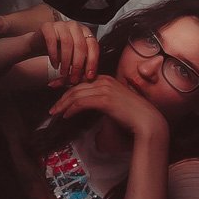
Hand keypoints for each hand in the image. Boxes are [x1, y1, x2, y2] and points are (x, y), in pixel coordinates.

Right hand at [30, 20, 98, 86]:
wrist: (40, 43)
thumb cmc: (59, 50)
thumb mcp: (74, 57)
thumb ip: (82, 64)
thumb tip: (90, 76)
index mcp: (85, 31)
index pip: (93, 45)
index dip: (92, 61)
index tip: (89, 76)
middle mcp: (74, 26)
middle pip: (80, 45)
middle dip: (78, 65)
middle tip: (74, 78)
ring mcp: (61, 24)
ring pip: (67, 43)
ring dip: (66, 61)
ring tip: (63, 72)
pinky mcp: (47, 26)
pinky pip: (52, 41)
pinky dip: (54, 56)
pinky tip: (54, 65)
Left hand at [48, 75, 166, 136]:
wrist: (146, 120)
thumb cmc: (131, 114)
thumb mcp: (114, 101)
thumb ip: (101, 98)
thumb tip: (86, 103)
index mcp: (106, 78)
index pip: (80, 79)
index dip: (64, 83)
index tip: (53, 86)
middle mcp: (104, 80)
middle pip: (75, 87)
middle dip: (61, 97)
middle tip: (52, 107)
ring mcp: (104, 89)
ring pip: (76, 95)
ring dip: (63, 105)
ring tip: (56, 113)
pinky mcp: (104, 100)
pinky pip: (81, 103)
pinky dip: (71, 109)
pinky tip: (66, 116)